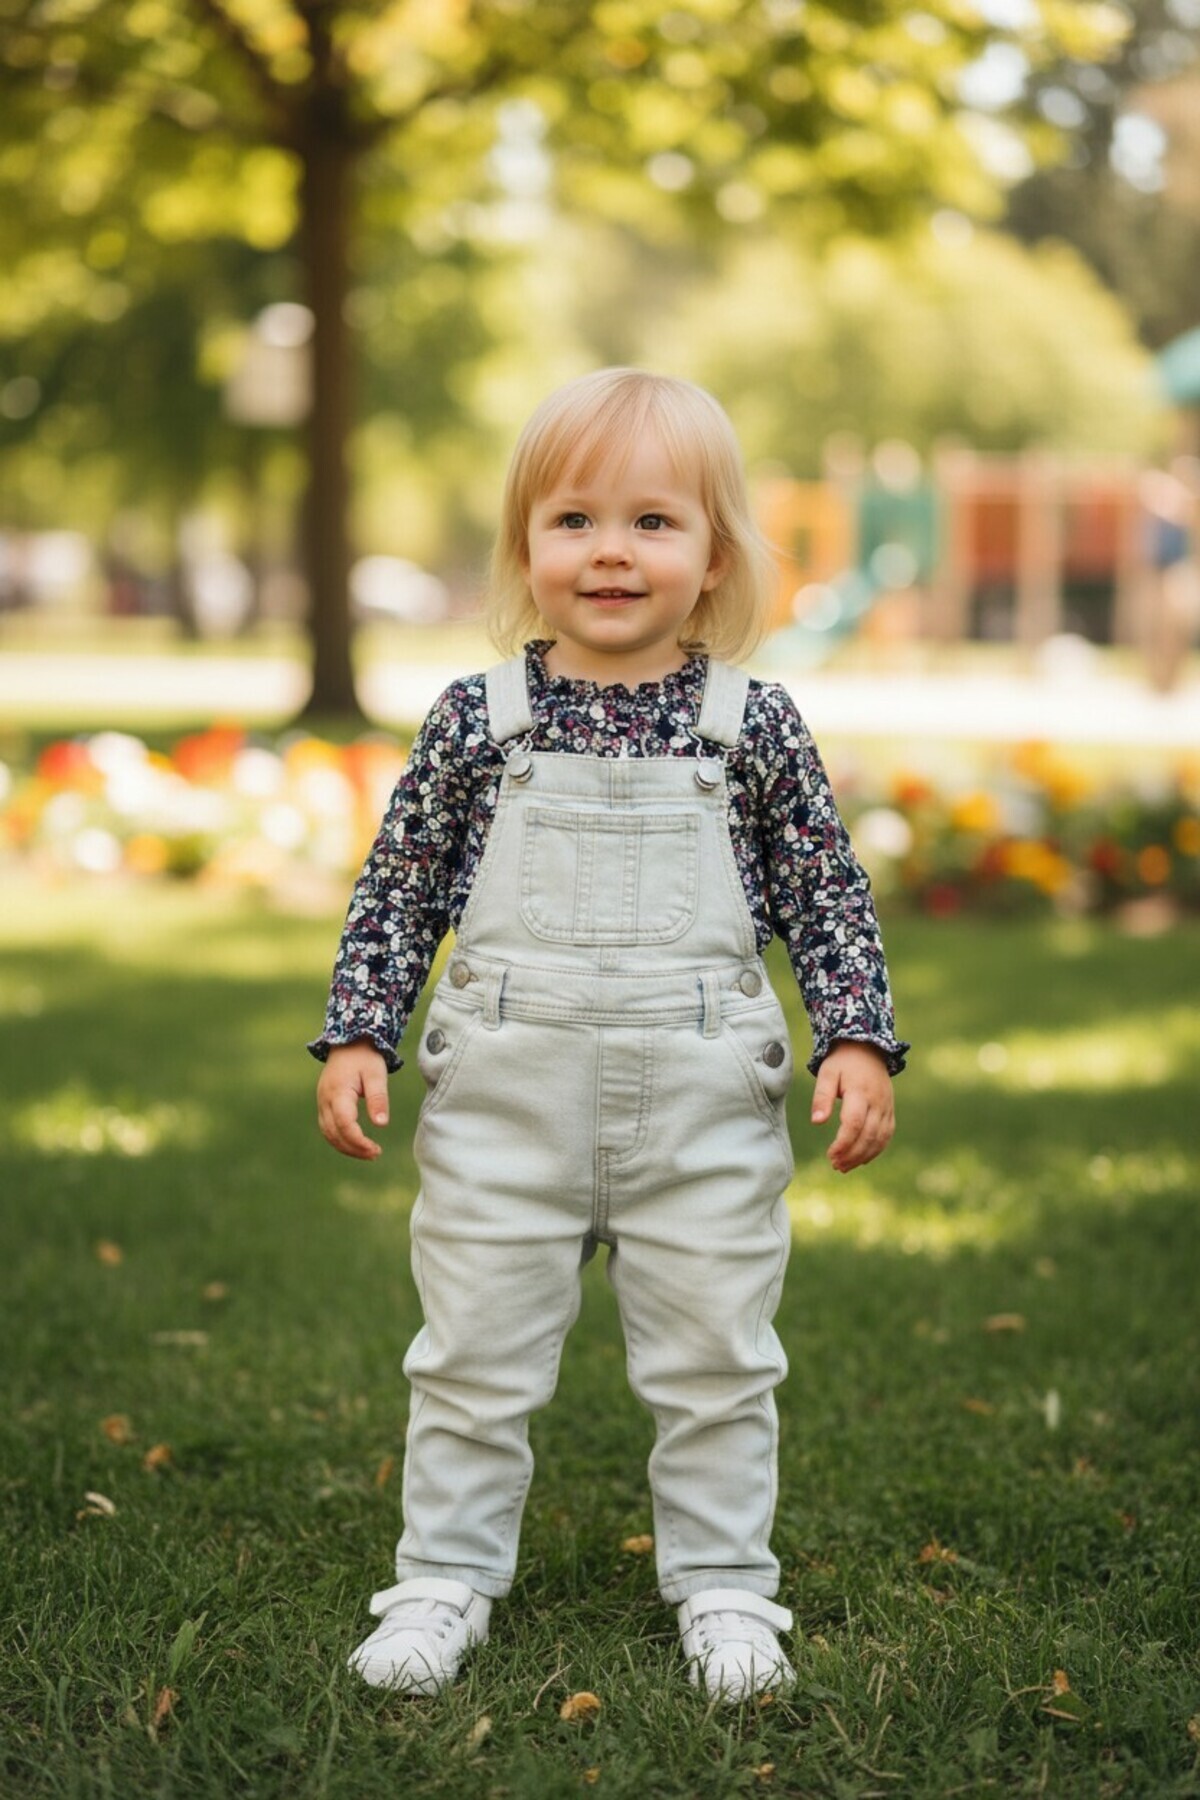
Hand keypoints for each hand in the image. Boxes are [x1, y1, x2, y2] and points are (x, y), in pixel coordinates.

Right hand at [317, 1042, 389, 1160]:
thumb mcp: (376, 1075)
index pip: (344, 1124)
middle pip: (334, 1133)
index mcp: (338, 1092)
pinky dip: (340, 1139)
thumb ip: (378, 1098)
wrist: (349, 1042)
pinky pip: (327, 1127)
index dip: (358, 1141)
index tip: (376, 1150)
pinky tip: (356, 1144)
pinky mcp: (323, 1103)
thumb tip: (381, 1124)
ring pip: (328, 1133)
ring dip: (346, 1147)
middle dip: (353, 1149)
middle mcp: (325, 1099)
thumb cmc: (365, 1058)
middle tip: (375, 1154)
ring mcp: (321, 1102)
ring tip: (368, 1153)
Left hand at [811, 1041, 894, 1173]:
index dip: (843, 1143)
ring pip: (879, 1138)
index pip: (854, 1124)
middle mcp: (877, 1101)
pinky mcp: (890, 1111)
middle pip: (868, 1135)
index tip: (830, 1155)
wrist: (867, 1049)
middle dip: (852, 1154)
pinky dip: (876, 1150)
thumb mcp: (826, 1073)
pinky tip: (862, 1159)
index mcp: (860, 1091)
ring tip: (845, 1167)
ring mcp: (886, 1107)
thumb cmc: (842, 1062)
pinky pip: (886, 1135)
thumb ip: (822, 1097)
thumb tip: (817, 1122)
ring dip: (863, 1156)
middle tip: (835, 1165)